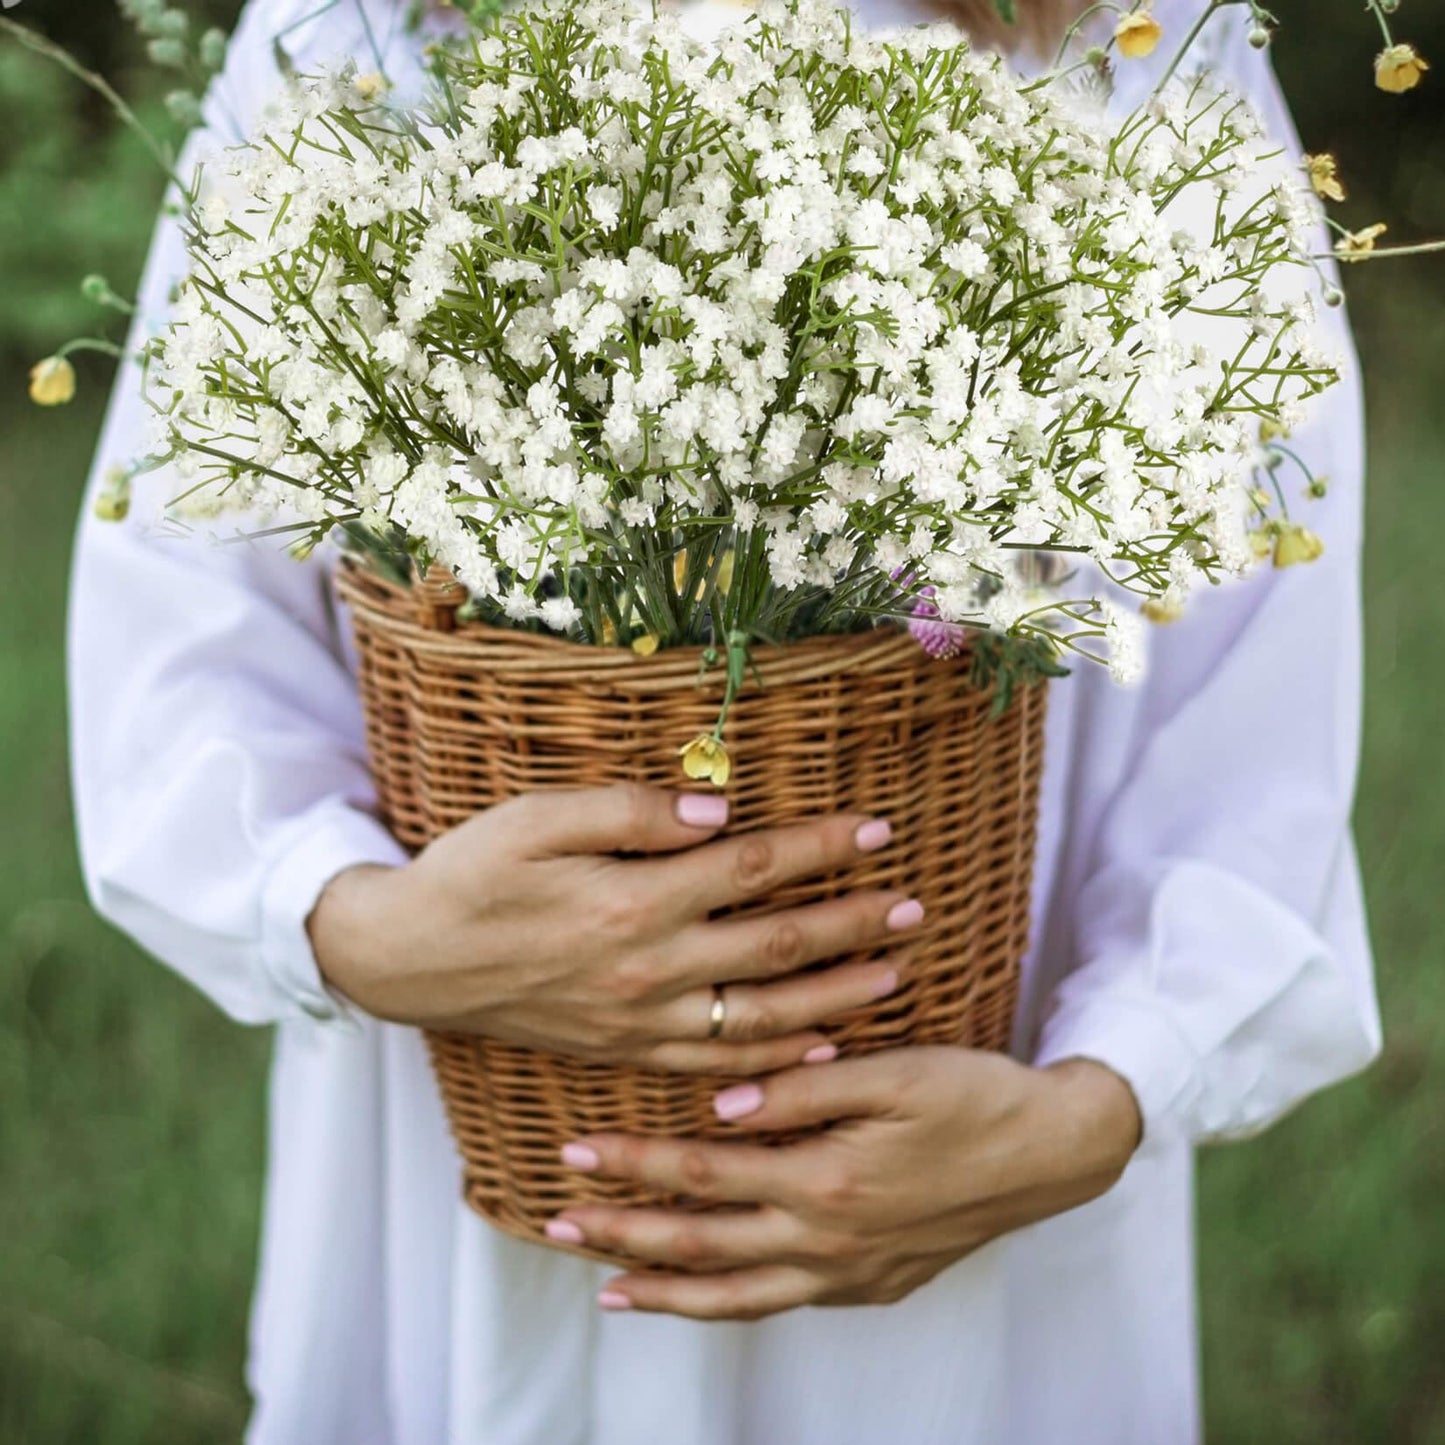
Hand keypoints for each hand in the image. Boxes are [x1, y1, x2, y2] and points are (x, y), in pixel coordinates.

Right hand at [308, 784, 918, 1074]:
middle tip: (913, 907)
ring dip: (835, 997)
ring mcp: (641, 1021)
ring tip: (893, 976)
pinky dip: (775, 1059)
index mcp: (633, 904)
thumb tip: (719, 810)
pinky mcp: (627, 1049)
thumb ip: (632, 813)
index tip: (876, 829)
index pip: (751, 870)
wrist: (411, 959)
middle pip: (776, 949)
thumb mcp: (538, 819)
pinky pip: (718, 1064)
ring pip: (761, 1018)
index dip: (819, 848)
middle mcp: (649, 971)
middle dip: (852, 926)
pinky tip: (818, 1046)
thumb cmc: (473, 873)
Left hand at [549, 1047, 1141, 1318]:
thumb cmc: (975, 1098)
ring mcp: (849, 1273)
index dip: (634, 1164)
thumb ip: (802, 1090)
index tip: (576, 1151)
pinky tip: (706, 1293)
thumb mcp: (895, 1073)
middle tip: (559, 1222)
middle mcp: (827, 1240)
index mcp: (825, 1180)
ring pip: (737, 1296)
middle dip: (622, 1232)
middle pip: (701, 1246)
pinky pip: (783, 1303)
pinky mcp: (871, 1285)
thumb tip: (720, 1107)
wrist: (1055, 1152)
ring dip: (666, 1289)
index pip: (702, 1175)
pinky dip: (732, 1302)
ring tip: (609, 1287)